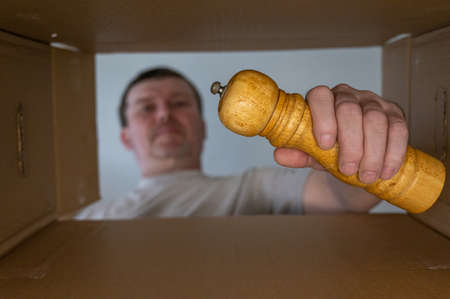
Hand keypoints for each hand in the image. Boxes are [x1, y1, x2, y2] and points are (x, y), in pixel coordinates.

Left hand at [274, 84, 407, 183]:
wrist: (356, 152)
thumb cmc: (330, 146)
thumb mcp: (312, 151)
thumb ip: (298, 151)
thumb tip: (280, 155)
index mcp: (323, 99)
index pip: (320, 96)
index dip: (323, 118)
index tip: (325, 145)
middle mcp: (348, 95)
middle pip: (350, 110)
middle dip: (350, 143)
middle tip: (347, 169)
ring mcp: (373, 102)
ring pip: (376, 120)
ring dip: (372, 152)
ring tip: (365, 176)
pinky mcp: (395, 114)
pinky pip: (399, 129)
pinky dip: (393, 153)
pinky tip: (385, 171)